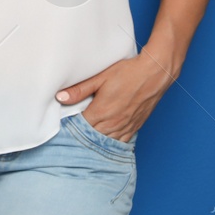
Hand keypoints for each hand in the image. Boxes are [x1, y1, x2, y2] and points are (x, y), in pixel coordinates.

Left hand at [56, 48, 175, 141]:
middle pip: (93, 137)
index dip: (71, 126)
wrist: (155, 73)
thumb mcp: (100, 78)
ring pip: (107, 141)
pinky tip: (107, 138)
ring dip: (97, 140)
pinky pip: (122, 140)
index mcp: (102, 111)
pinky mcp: (136, 126)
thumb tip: (60, 97)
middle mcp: (114, 123)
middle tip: (73, 132)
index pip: (81, 127)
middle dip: (82, 135)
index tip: (65, 124)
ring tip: (87, 138)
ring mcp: (126, 126)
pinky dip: (112, 141)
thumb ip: (79, 90)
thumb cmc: (127, 73)